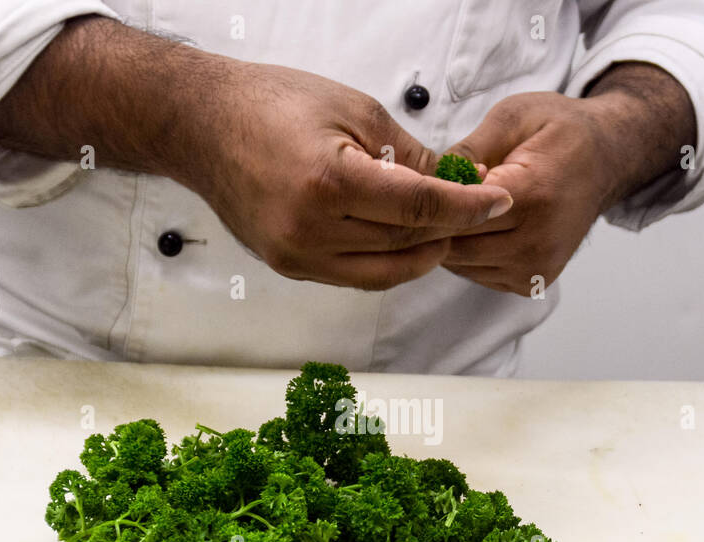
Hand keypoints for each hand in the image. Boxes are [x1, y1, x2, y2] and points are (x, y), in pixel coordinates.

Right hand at [0, 18, 512, 291]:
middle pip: (407, 244)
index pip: (420, 208)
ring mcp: (298, 256)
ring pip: (385, 270)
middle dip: (451, 228)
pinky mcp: (289, 267)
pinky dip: (389, 262)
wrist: (202, 126)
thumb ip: (407, 152)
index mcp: (330, 183)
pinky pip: (356, 276)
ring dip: (423, 252)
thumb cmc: (273, 103)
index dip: (468, 208)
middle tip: (479, 209)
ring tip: (447, 227)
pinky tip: (407, 241)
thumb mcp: (354, 108)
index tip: (500, 202)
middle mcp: (311, 230)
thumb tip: (452, 183)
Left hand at [441, 65, 694, 294]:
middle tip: (430, 196)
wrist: (605, 160)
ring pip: (461, 265)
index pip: (457, 216)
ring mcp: (537, 268)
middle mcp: (538, 242)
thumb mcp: (514, 117)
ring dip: (448, 241)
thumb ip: (469, 148)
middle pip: (454, 245)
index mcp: (533, 197)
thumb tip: (429, 175)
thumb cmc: (558, 132)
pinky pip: (478, 275)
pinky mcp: (532, 282)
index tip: (426, 180)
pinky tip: (476, 227)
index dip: (432, 199)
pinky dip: (467, 255)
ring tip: (455, 209)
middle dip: (434, 222)